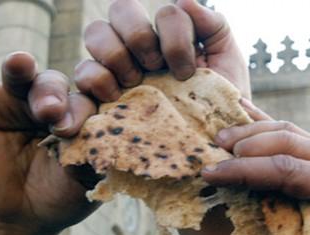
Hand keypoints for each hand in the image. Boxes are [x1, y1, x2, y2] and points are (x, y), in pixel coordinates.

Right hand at [0, 3, 100, 234]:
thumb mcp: (89, 176)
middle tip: (59, 127)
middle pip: (64, 82)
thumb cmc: (62, 196)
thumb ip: (97, 148)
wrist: (21, 217)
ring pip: (29, 76)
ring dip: (33, 83)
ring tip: (36, 100)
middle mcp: (58, 98)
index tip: (96, 121)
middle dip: (63, 101)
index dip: (99, 99)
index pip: (99, 91)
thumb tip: (104, 126)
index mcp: (89, 110)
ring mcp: (22, 96)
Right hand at [75, 0, 249, 101]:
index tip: (187, 72)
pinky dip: (94, 79)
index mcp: (170, 36)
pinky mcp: (100, 98)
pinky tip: (113, 97)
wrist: (210, 147)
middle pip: (121, 9)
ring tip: (133, 84)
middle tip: (155, 67)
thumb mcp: (227, 63)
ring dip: (116, 54)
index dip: (175, 37)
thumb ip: (213, 25)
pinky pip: (82, 75)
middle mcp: (140, 46)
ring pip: (97, 33)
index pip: (165, 14)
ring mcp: (117, 68)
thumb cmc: (218, 105)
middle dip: (139, 35)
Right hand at [202, 100, 309, 234]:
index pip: (286, 169)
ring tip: (219, 140)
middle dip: (244, 144)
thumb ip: (272, 229)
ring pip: (290, 131)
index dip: (244, 169)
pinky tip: (242, 110)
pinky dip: (265, 125)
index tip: (210, 174)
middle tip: (210, 153)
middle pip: (287, 141)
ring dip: (252, 131)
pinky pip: (294, 135)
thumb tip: (224, 205)